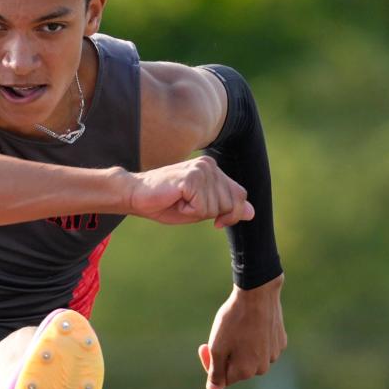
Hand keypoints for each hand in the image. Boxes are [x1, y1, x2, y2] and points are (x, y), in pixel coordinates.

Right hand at [128, 156, 253, 227]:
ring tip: (179, 202)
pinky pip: (202, 209)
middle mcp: (210, 165)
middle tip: (185, 205)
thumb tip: (252, 213)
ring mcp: (202, 170)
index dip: (232, 214)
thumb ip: (226, 208)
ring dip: (196, 213)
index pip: (240, 195)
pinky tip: (176, 201)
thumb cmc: (165, 203)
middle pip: (230, 204)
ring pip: (215, 208)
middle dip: (210, 214)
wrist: (137, 196)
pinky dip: (188, 212)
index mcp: (213, 169)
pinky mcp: (192, 178)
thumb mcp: (201, 209)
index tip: (216, 223)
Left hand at [198, 277, 286, 388]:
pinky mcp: (280, 341)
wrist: (258, 293)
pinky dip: (254, 339)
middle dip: (226, 356)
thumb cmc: (234, 320)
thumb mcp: (217, 347)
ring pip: (250, 357)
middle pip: (237, 368)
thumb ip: (215, 372)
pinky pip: (262, 346)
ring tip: (237, 328)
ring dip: (240, 347)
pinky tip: (251, 324)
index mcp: (245, 372)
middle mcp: (262, 368)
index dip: (210, 362)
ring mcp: (274, 354)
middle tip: (220, 335)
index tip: (203, 345)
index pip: (222, 378)